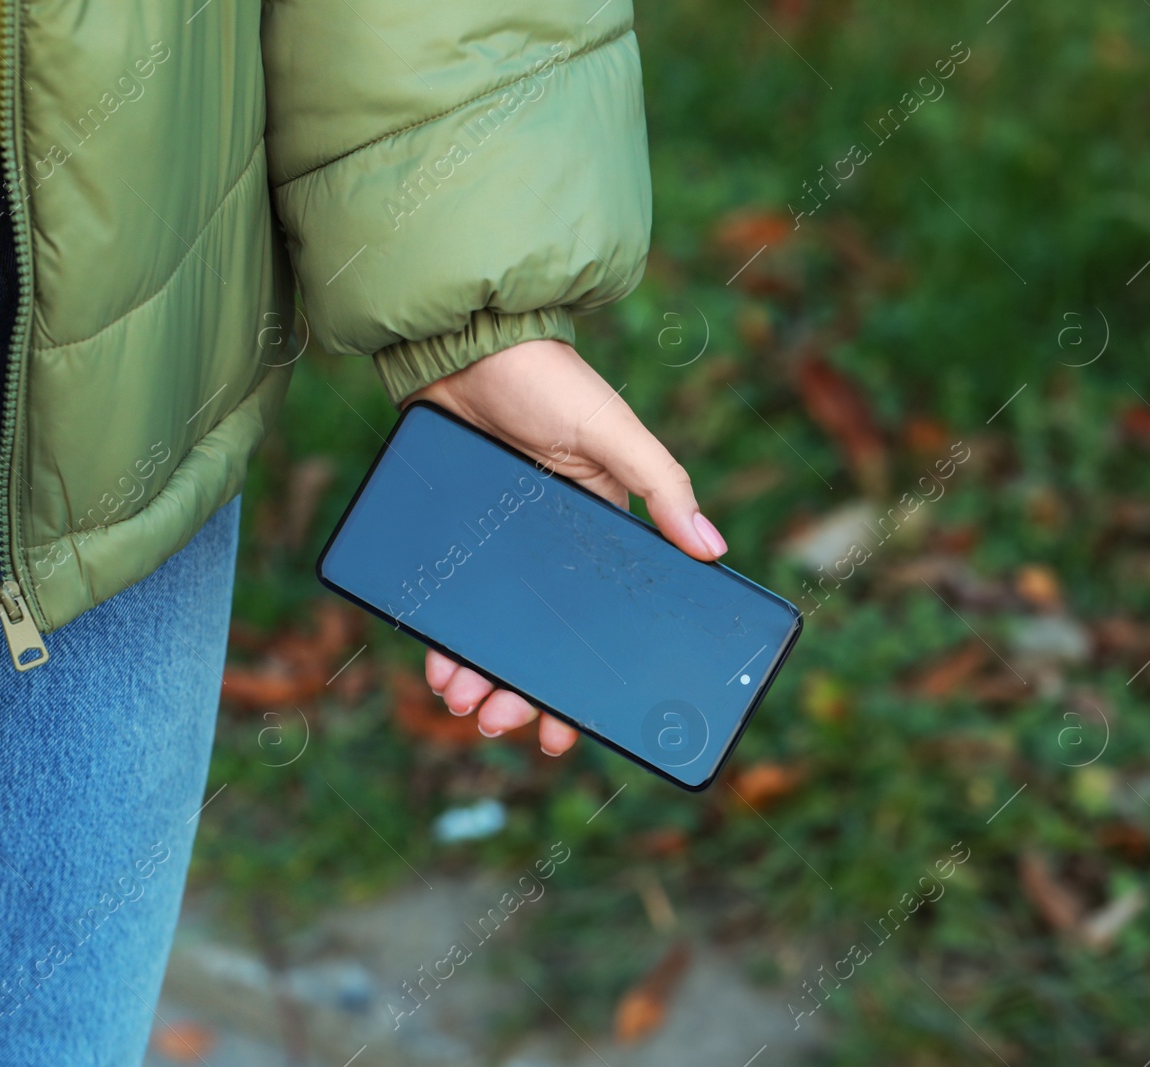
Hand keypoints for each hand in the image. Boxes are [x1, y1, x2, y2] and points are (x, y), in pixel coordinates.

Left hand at [405, 339, 728, 755]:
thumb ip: (661, 484)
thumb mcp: (611, 431)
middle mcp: (546, 550)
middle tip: (503, 725)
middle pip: (537, 640)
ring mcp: (494, 546)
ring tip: (464, 705)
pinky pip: (444, 601)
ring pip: (487, 630)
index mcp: (596, 533)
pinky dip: (439, 637)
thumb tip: (713, 549)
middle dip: (522, 691)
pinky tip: (436, 666)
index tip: (571, 727)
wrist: (462, 343)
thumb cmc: (546, 381)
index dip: (585, 678)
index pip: (598, 622)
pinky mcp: (450, 536)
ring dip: (478, 675)